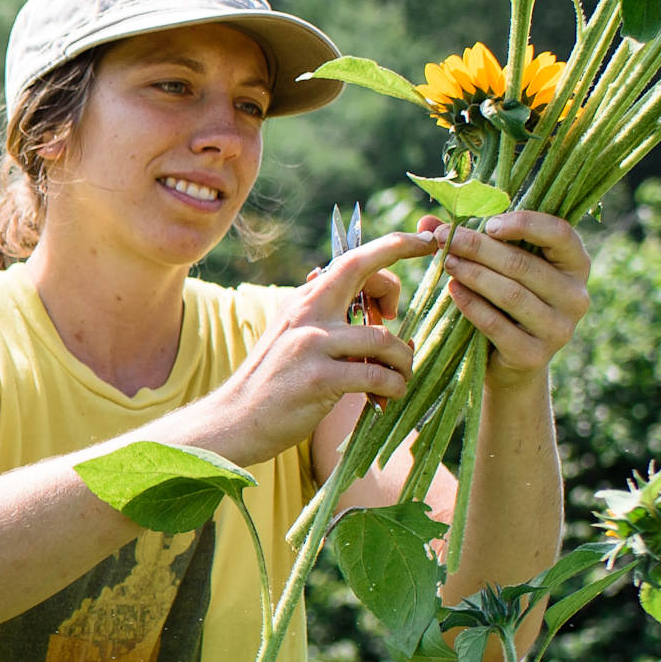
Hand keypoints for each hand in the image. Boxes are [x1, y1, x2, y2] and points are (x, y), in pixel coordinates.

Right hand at [187, 227, 432, 466]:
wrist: (236, 420)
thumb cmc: (275, 383)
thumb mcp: (297, 338)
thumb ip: (335, 322)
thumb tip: (387, 320)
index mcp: (304, 300)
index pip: (351, 259)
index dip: (393, 245)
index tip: (425, 241)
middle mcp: (307, 312)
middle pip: (363, 271)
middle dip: (401, 271)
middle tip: (418, 301)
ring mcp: (312, 345)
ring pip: (383, 338)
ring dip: (403, 360)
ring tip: (400, 376)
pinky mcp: (320, 379)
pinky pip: (377, 375)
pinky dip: (394, 386)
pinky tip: (388, 396)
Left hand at [436, 209, 591, 386]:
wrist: (508, 362)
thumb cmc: (505, 302)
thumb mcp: (497, 267)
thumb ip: (470, 241)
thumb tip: (427, 220)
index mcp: (576, 265)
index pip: (560, 234)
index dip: (525, 224)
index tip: (488, 223)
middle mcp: (576, 297)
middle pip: (524, 264)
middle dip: (480, 248)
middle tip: (445, 239)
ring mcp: (559, 329)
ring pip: (512, 294)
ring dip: (474, 274)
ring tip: (447, 261)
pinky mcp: (534, 355)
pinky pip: (498, 325)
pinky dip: (472, 305)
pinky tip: (453, 290)